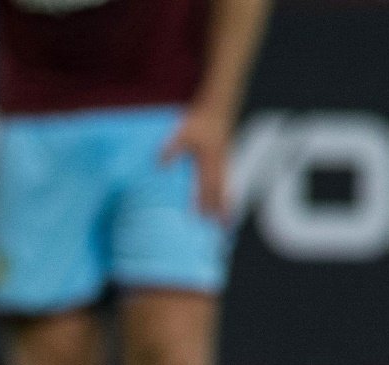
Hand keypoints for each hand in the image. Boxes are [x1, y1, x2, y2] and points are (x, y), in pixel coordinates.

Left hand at [161, 104, 233, 220]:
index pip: (207, 185)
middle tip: (221, 229)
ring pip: (227, 190)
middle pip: (220, 192)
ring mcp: (225, 165)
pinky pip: (228, 184)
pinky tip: (226, 207)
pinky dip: (228, 197)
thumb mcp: (183, 132)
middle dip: (220, 211)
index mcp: (209, 160)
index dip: (204, 202)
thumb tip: (160, 164)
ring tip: (227, 224)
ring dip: (227, 207)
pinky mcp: (225, 163)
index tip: (202, 217)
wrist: (217, 111)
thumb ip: (172, 148)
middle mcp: (220, 165)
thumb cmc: (199, 123)